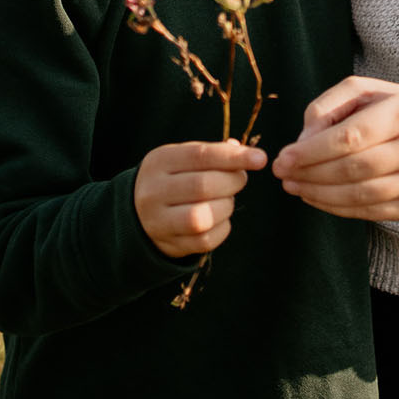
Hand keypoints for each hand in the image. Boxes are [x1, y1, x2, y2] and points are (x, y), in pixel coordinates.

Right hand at [134, 140, 266, 257]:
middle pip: (203, 186)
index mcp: (159, 162)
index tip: (260, 159)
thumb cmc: (173, 179)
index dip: (234, 156)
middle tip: (240, 179)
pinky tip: (219, 218)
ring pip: (203, 216)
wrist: (138, 214)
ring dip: (226, 206)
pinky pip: (206, 239)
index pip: (200, 155)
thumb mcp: (183, 158)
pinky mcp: (169, 245)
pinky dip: (223, 227)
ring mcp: (158, 222)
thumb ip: (214, 153)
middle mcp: (154, 192)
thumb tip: (248, 154)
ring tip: (225, 199)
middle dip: (233, 181)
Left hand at [270, 78, 398, 221]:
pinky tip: (317, 197)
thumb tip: (302, 142)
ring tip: (295, 186)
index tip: (283, 158)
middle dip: (310, 174)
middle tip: (283, 175)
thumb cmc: (393, 107)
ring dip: (319, 194)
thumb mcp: (363, 92)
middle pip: (352, 169)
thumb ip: (327, 107)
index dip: (312, 152)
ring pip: (359, 195)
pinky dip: (338, 208)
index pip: (350, 138)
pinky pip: (370, 211)